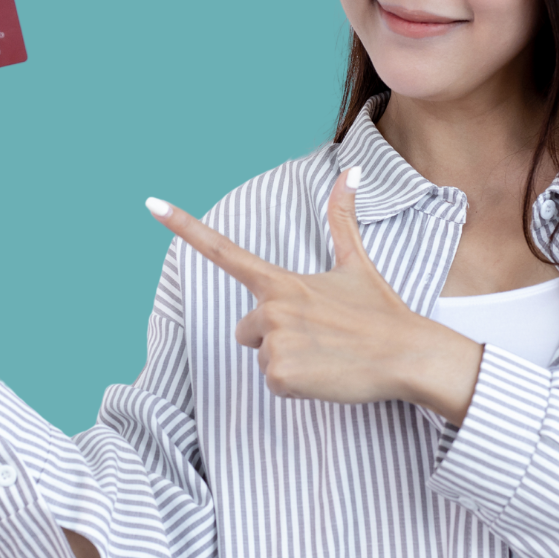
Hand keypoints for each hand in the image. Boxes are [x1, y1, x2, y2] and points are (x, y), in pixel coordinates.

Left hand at [146, 167, 482, 422]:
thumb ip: (343, 219)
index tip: (151, 203)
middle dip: (275, 337)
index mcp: (282, 280)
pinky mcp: (282, 375)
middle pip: (246, 330)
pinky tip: (325, 374)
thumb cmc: (380, 311)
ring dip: (289, 362)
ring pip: (262, 358)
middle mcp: (271, 307)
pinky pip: (273, 384)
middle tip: (320, 335)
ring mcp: (275, 341)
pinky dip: (297, 385)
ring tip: (327, 354)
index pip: (223, 251)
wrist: (408, 355)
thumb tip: (351, 172)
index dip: (184, 227)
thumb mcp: (357, 263)